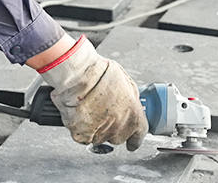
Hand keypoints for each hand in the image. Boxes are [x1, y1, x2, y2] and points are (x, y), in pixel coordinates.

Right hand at [38, 35, 147, 150]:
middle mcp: (119, 128)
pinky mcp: (82, 136)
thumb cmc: (100, 74)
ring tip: (90, 109)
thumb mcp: (126, 83)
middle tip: (104, 112)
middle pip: (119, 137)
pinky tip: (80, 115)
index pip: (138, 136)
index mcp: (133, 116)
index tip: (132, 143)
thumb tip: (130, 104)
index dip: (134, 139)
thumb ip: (130, 100)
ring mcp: (101, 134)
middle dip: (113, 128)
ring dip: (97, 128)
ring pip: (101, 138)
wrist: (78, 77)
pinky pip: (84, 137)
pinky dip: (82, 129)